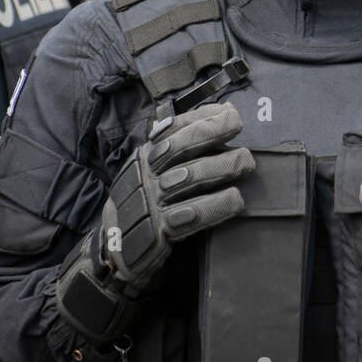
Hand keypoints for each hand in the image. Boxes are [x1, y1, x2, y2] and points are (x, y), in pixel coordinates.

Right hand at [55, 102, 252, 340]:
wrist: (115, 250)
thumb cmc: (145, 203)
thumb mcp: (153, 170)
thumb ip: (181, 144)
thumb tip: (222, 111)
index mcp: (146, 155)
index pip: (172, 128)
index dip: (202, 117)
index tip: (229, 112)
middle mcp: (146, 174)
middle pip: (180, 146)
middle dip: (213, 133)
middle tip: (240, 130)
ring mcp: (152, 201)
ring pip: (189, 177)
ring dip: (222, 166)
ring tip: (246, 163)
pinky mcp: (160, 229)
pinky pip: (193, 215)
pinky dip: (217, 205)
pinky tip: (236, 199)